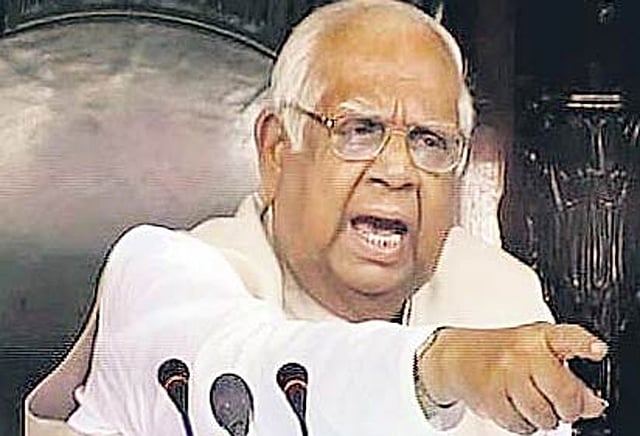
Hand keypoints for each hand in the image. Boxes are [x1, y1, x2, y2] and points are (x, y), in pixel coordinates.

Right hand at [418, 323, 607, 433]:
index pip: (568, 337)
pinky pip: (520, 424)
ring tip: (531, 402)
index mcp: (541, 336)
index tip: (598, 350)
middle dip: (568, 407)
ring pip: (543, 415)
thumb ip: (568, 374)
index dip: (584, 344)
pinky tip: (514, 406)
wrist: (460, 356)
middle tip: (562, 404)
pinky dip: (522, 423)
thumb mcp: (540, 350)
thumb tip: (592, 406)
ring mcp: (504, 375)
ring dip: (543, 418)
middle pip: (563, 392)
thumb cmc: (506, 351)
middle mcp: (522, 353)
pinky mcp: (490, 396)